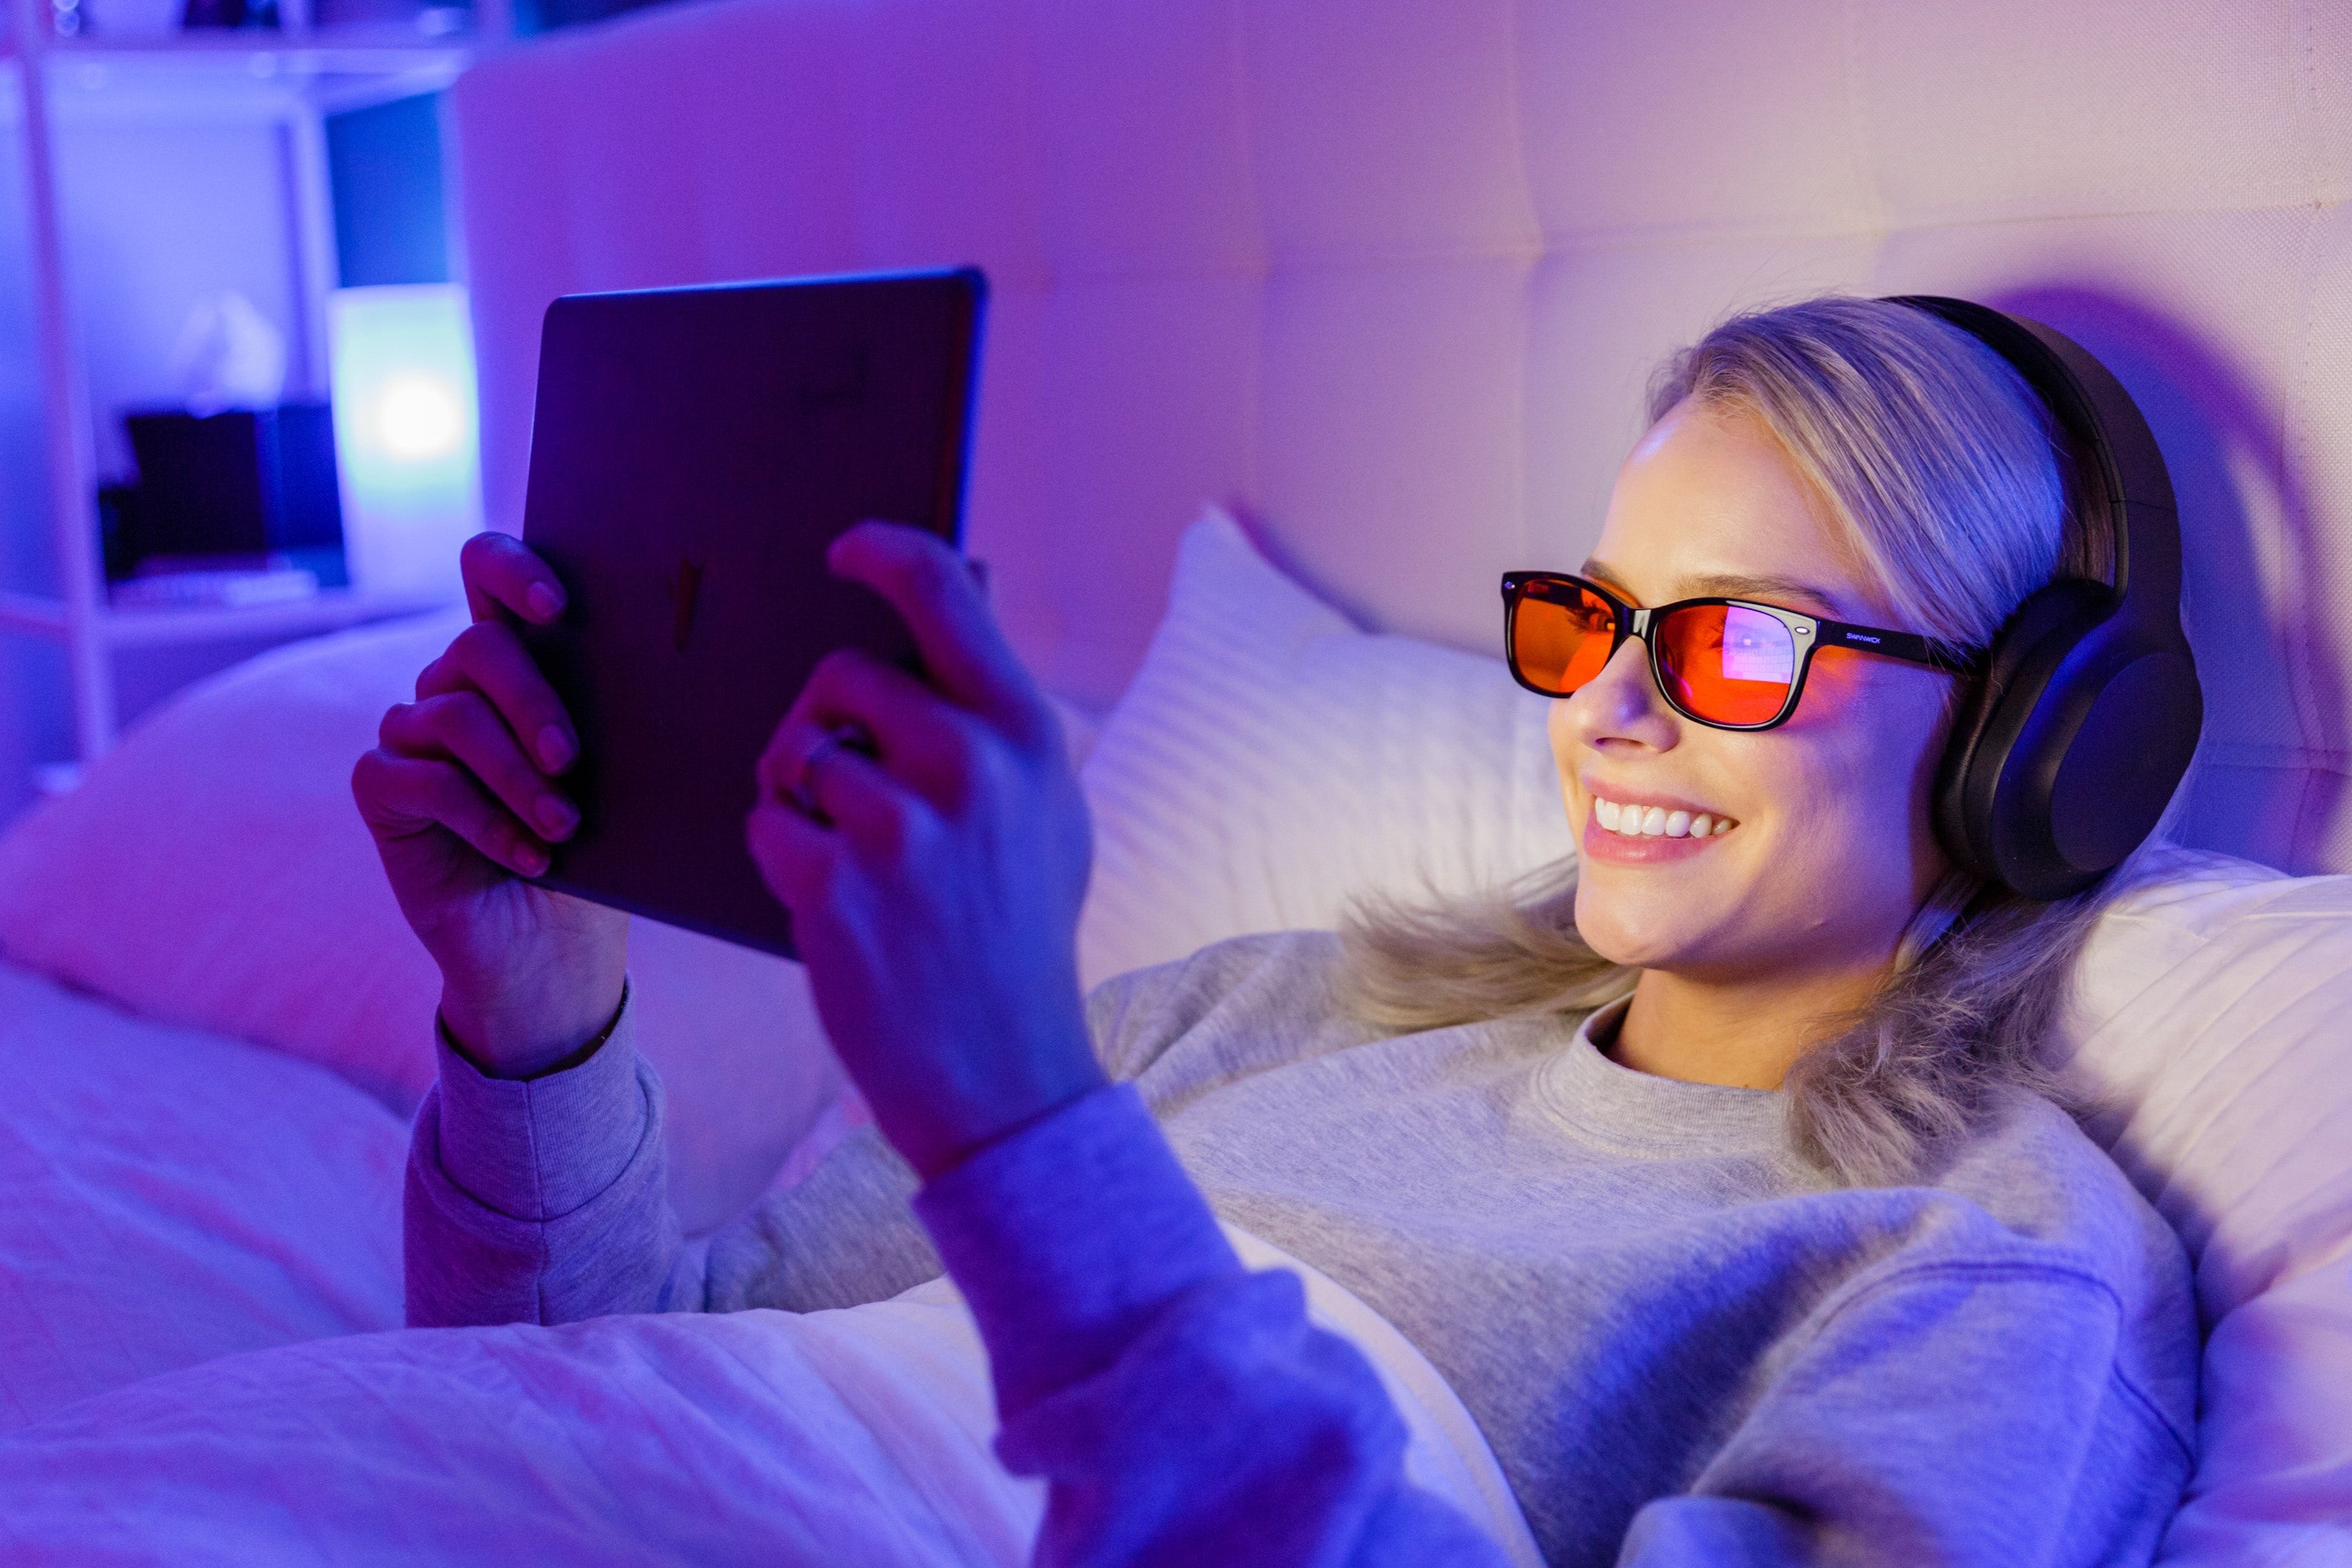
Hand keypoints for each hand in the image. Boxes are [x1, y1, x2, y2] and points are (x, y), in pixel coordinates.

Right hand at [351, 532, 627, 1077]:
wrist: (556, 954)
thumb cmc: (599, 856)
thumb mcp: (618, 782)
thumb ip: (608, 721)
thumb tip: (658, 675)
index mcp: (519, 665)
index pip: (488, 575)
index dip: (511, 569)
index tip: (557, 606)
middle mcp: (458, 689)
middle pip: (475, 646)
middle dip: (530, 697)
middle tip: (571, 758)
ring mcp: (413, 736)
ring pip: (451, 715)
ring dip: (514, 775)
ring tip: (563, 825)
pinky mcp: (383, 791)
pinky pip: (419, 779)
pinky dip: (481, 817)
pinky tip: (529, 855)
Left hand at [745, 522, 1104, 1179]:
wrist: (1004, 1075)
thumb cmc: (1016, 940)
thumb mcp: (1047, 817)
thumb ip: (998, 728)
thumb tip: (945, 626)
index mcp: (1025, 734)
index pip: (943, 593)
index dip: (883, 553)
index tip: (843, 552)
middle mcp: (968, 764)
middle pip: (841, 675)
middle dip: (823, 722)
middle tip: (842, 785)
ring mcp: (900, 825)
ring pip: (795, 753)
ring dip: (798, 796)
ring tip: (848, 858)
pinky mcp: (834, 883)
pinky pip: (767, 823)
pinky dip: (781, 857)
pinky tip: (831, 903)